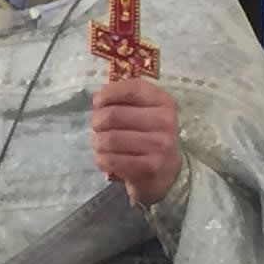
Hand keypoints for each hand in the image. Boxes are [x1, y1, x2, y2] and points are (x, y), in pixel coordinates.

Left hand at [90, 80, 181, 205]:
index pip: (131, 89)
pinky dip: (101, 159)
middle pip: (113, 115)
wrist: (166, 174)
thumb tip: (97, 98)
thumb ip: (123, 99)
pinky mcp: (151, 167)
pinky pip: (111, 160)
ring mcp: (160, 145)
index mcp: (164, 102)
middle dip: (96, 121)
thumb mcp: (144, 112)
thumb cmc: (148, 136)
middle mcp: (165, 121)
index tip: (98, 103)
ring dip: (97, 142)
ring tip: (100, 144)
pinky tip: (105, 158)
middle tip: (97, 127)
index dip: (107, 94)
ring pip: (109, 139)